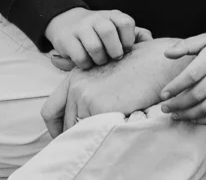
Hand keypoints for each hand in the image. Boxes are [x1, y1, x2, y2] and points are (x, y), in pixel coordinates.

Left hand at [41, 38, 189, 136]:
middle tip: (89, 142)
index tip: (65, 137)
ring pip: (79, 131)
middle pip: (65, 124)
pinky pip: (95, 133)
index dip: (55, 128)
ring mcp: (86, 96)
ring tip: (108, 133)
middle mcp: (76, 85)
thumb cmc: (137, 68)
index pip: (50, 110)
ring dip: (91, 137)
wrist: (155, 63)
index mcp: (75, 77)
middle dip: (75, 135)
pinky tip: (116, 130)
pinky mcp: (99, 107)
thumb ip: (88, 88)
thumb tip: (77, 116)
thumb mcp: (105, 73)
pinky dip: (103, 136)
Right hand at [45, 8, 150, 69]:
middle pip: (108, 31)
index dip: (128, 39)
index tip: (126, 49)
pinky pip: (79, 56)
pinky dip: (85, 64)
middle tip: (114, 58)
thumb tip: (151, 43)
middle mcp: (96, 18)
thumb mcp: (117, 28)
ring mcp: (80, 27)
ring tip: (100, 62)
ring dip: (99, 59)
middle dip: (114, 50)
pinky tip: (87, 64)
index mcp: (112, 15)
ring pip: (94, 46)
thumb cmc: (99, 31)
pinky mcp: (66, 39)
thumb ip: (136, 34)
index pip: (125, 22)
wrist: (66, 22)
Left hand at [159, 28, 205, 124]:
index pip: (191, 75)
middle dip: (178, 104)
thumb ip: (187, 45)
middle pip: (198, 94)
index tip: (162, 94)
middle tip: (164, 108)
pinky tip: (193, 118)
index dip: (175, 87)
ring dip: (189, 114)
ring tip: (175, 115)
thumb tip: (166, 54)